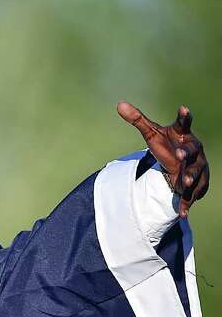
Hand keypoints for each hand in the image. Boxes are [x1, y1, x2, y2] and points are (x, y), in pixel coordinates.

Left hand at [118, 101, 209, 216]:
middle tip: (177, 154)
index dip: (184, 117)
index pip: (184, 124)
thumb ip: (138, 120)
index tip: (183, 109)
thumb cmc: (168, 144)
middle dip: (185, 152)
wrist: (184, 162)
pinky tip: (182, 213)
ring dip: (190, 177)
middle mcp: (194, 150)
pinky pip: (192, 194)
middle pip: (190, 150)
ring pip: (195, 172)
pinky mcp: (197, 184)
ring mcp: (197, 167)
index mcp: (183, 135)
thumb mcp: (152, 134)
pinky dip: (187, 203)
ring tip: (184, 183)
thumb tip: (119, 104)